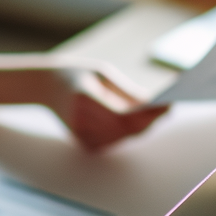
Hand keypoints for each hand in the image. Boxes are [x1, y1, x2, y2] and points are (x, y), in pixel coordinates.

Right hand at [40, 65, 168, 150]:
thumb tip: (154, 103)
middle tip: (167, 108)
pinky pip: (114, 141)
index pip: (123, 115)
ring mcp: (81, 134)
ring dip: (139, 127)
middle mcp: (80, 121)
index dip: (148, 113)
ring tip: (155, 112)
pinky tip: (133, 120)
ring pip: (122, 138)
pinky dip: (126, 132)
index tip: (168, 104)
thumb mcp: (103, 72)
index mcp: (84, 99)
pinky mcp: (83, 143)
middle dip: (149, 120)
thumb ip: (127, 91)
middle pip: (126, 130)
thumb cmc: (78, 74)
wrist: (46, 87)